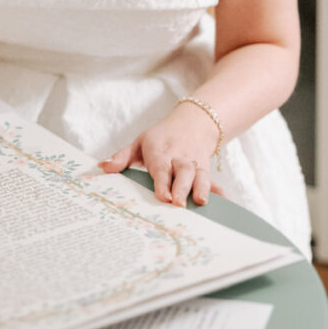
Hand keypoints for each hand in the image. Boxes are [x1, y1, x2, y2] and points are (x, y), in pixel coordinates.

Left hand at [99, 112, 224, 206]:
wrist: (192, 123)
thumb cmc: (159, 139)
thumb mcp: (139, 142)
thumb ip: (122, 157)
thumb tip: (102, 167)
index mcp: (160, 151)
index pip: (161, 167)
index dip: (162, 182)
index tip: (163, 197)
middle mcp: (179, 156)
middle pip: (182, 172)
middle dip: (181, 188)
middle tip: (178, 205)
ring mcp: (195, 163)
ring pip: (199, 175)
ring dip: (201, 189)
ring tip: (200, 203)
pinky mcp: (206, 169)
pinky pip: (213, 180)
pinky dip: (218, 190)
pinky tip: (225, 202)